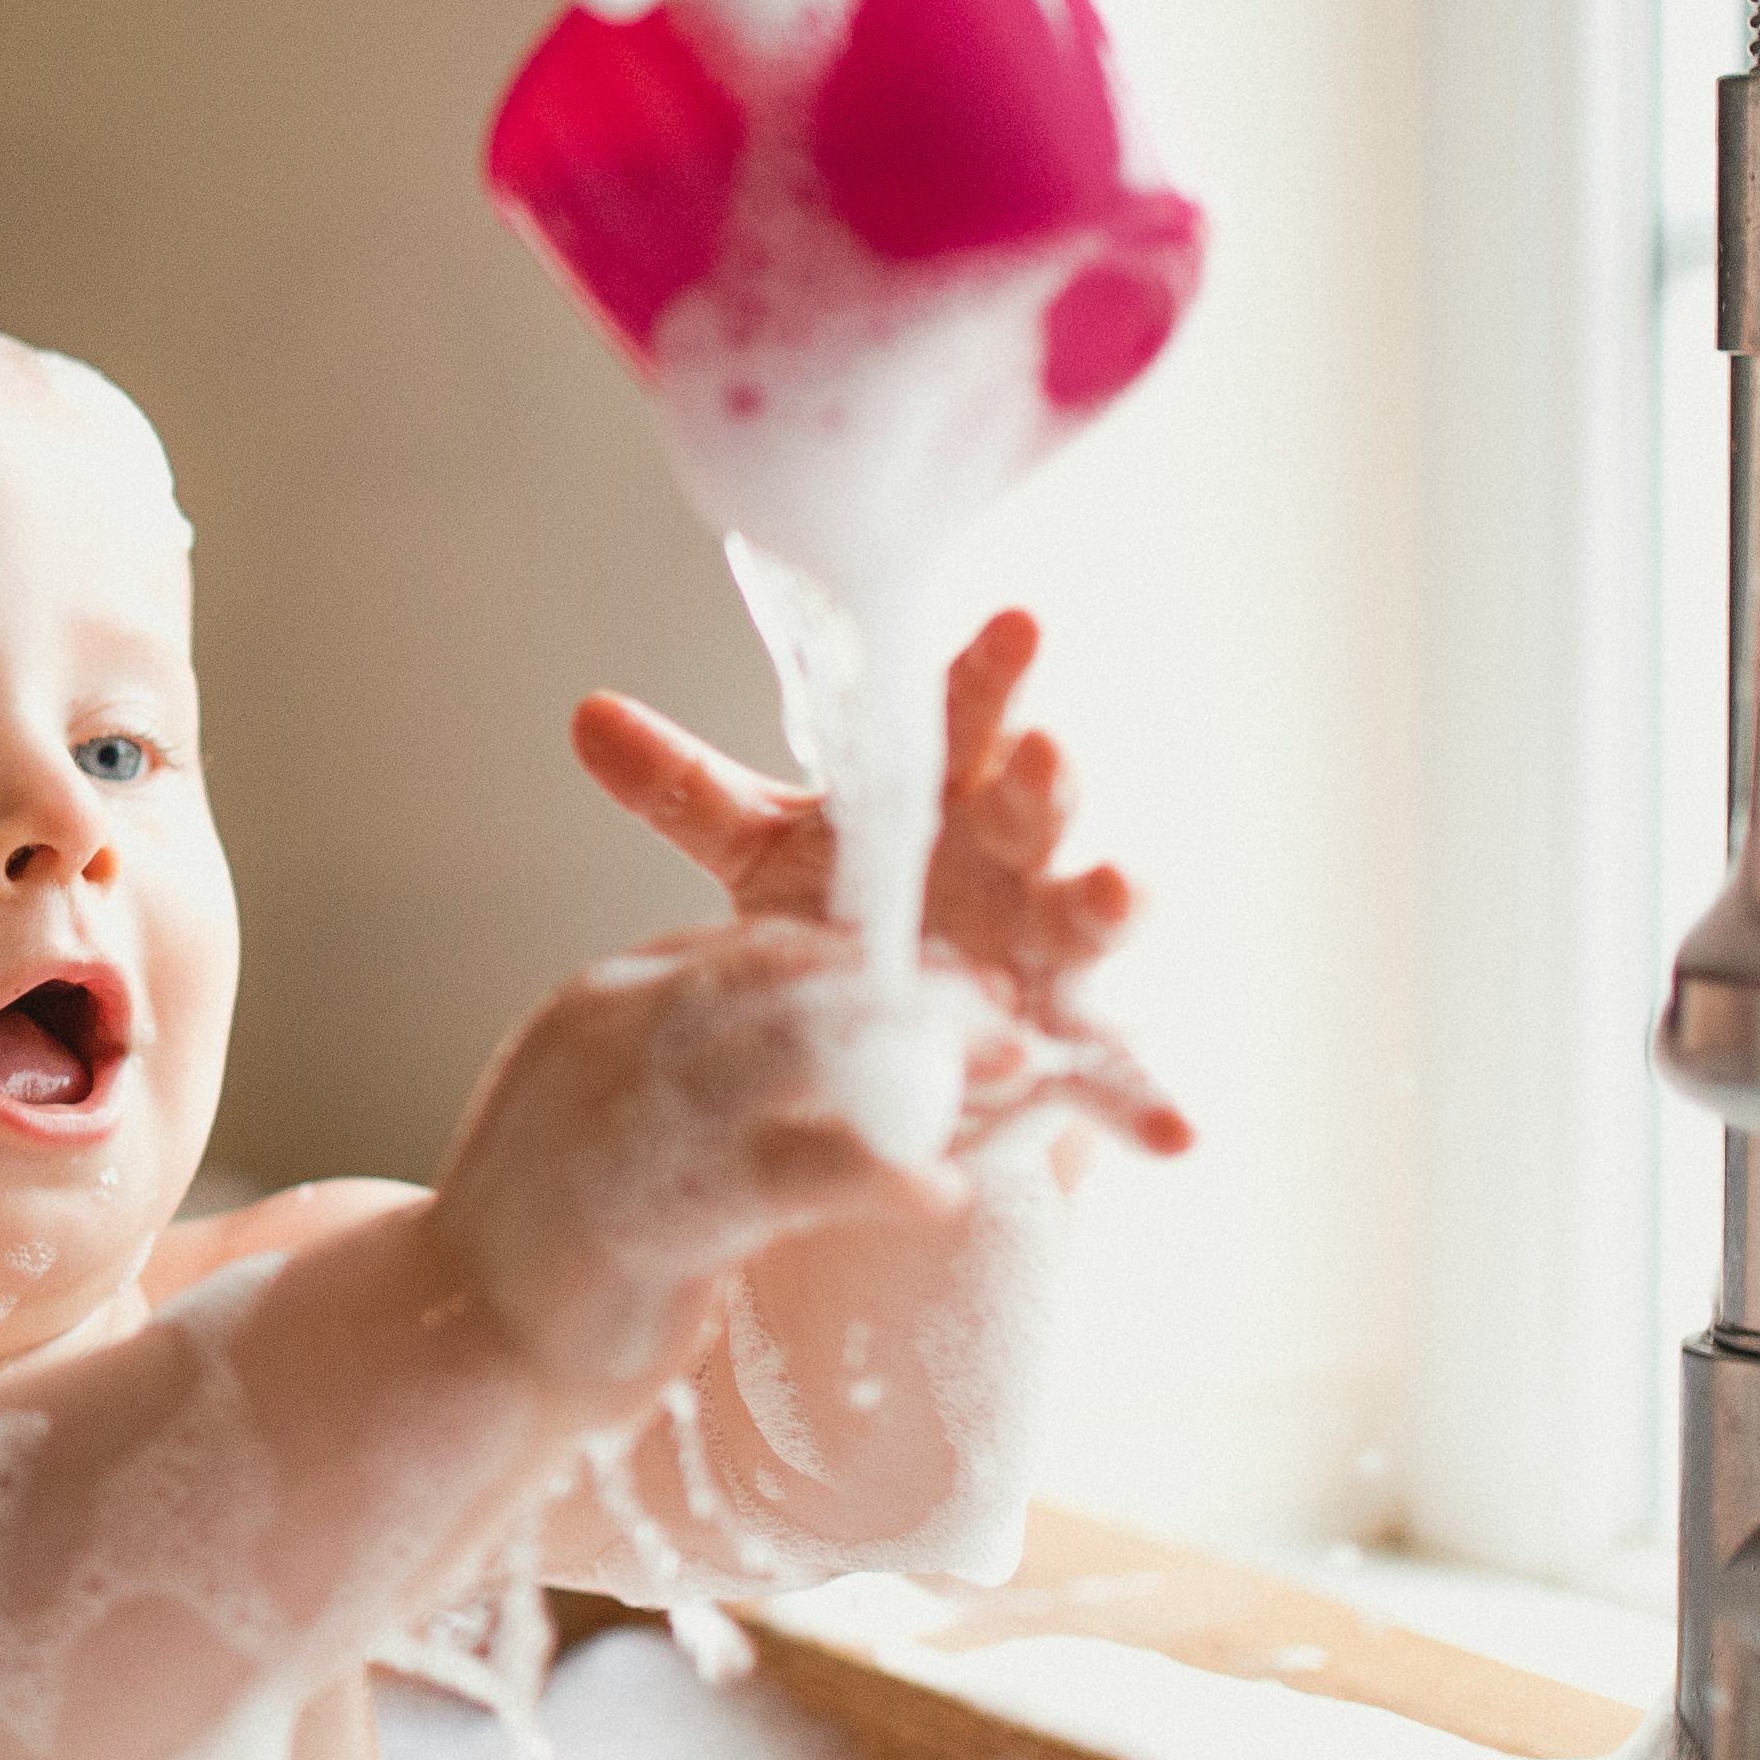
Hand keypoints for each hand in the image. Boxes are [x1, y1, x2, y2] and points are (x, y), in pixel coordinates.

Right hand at [427, 921, 965, 1402]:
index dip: (869, 959)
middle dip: (919, 989)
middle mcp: (609, 1040)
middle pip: (795, 977)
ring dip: (931, 1058)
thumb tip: (806, 1057)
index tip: (958, 975)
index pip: (752, 949)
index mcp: (598, 1007)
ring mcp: (624, 1119)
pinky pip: (794, 1176)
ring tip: (1027, 1070)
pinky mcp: (651, 1213)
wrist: (439, 1358)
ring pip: (807, 1052)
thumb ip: (685, 1079)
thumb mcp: (605, 1129)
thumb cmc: (540, 1258)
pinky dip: (881, 1176)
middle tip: (1016, 1009)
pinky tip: (948, 1190)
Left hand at [571, 612, 1192, 1161]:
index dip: (991, 675)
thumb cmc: (847, 913)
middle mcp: (1014, 858)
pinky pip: (1119, 1076)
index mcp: (947, 794)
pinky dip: (1149, 1102)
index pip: (967, 719)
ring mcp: (1051, 952)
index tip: (1011, 623)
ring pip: (1095, 914)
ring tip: (1122, 889)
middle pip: (1038, 803)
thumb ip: (685, 792)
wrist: (884, 1042)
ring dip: (1114, 900)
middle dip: (1048, 775)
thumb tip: (584, 713)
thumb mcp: (761, 855)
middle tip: (1045, 748)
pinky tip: (1176, 1135)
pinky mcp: (1069, 1044)